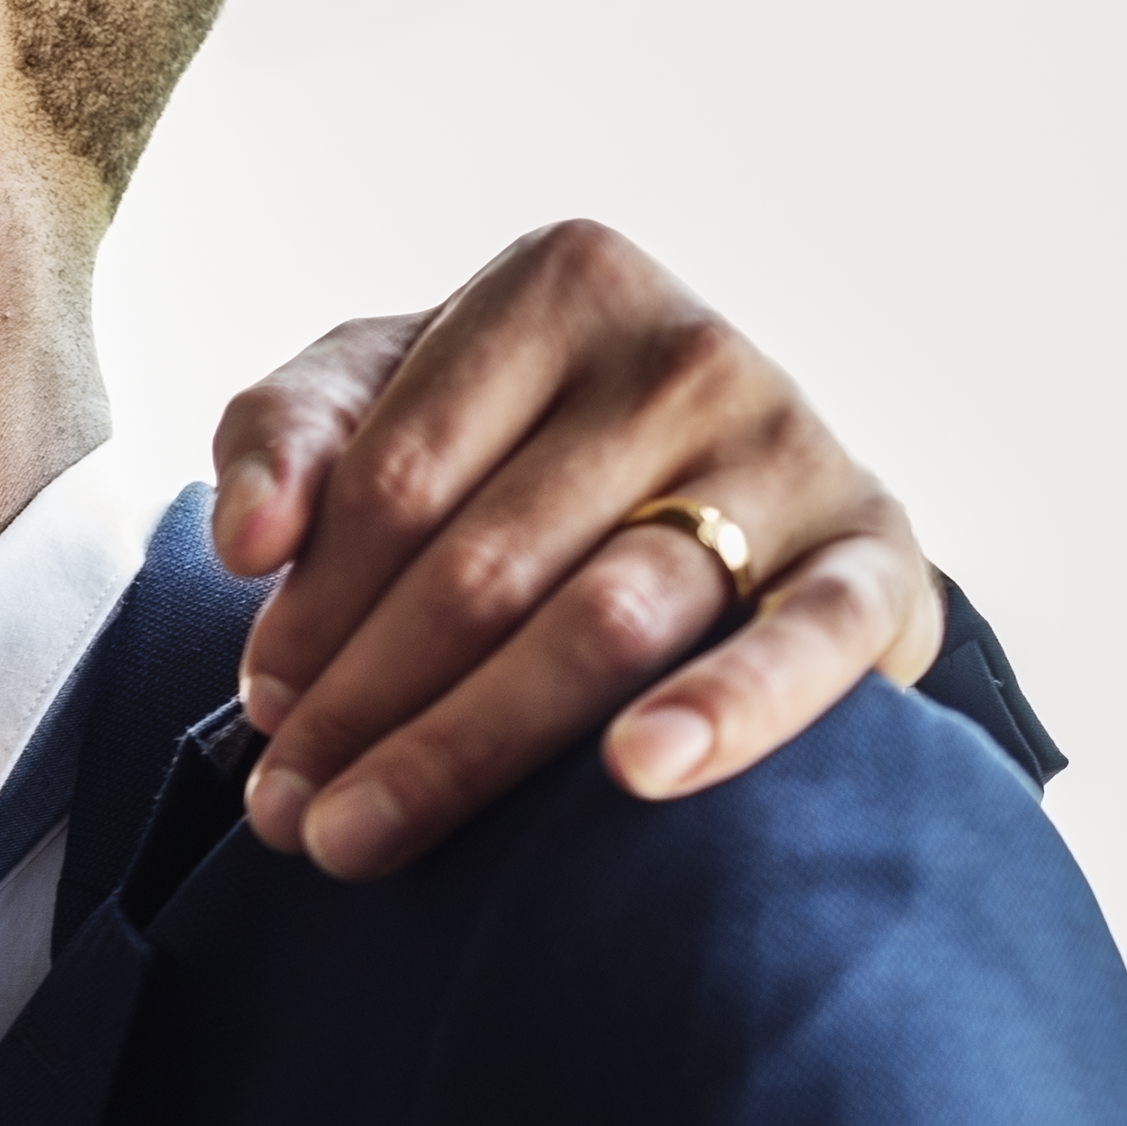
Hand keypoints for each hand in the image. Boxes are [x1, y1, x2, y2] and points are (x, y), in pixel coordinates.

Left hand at [207, 219, 948, 876]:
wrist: (722, 490)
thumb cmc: (506, 447)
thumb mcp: (377, 402)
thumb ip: (287, 437)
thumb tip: (248, 542)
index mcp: (561, 286)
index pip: (394, 478)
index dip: (311, 612)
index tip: (260, 712)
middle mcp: (687, 351)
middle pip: (485, 567)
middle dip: (366, 706)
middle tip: (289, 815)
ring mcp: (793, 449)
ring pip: (606, 619)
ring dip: (466, 746)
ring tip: (362, 839)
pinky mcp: (878, 557)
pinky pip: (805, 638)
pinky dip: (728, 706)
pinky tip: (638, 773)